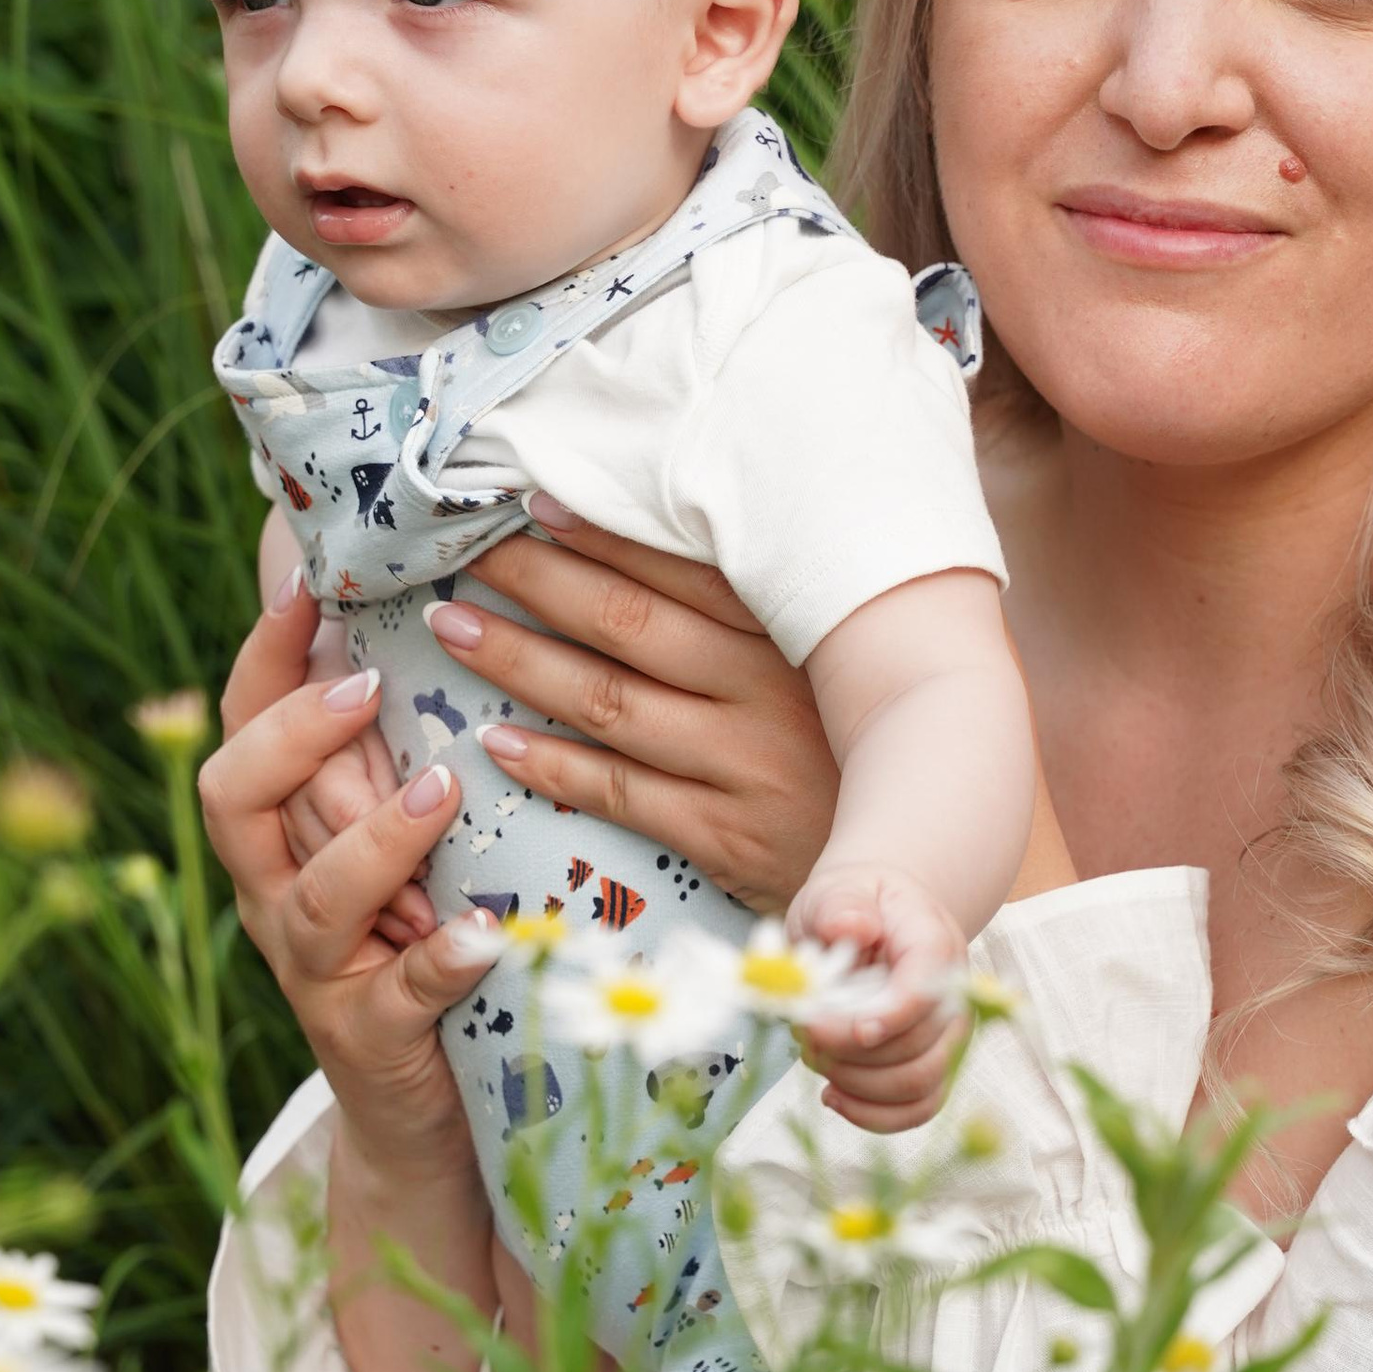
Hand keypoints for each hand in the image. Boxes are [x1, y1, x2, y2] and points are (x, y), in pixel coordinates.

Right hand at [202, 571, 501, 1158]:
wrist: (420, 1108)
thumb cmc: (423, 939)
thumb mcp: (405, 840)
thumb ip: (399, 756)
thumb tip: (434, 625)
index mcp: (277, 834)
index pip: (241, 727)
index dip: (263, 656)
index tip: (306, 583)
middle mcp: (275, 894)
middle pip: (233, 798)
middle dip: (296, 734)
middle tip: (368, 684)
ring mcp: (315, 970)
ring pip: (314, 894)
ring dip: (376, 837)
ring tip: (441, 792)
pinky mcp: (368, 1040)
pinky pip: (396, 997)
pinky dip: (441, 961)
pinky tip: (485, 932)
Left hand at [418, 498, 840, 915]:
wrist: (918, 868)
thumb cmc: (863, 752)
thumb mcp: (839, 668)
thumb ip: (773, 611)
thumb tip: (681, 540)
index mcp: (794, 637)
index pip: (684, 571)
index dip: (603, 535)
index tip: (536, 504)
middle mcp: (767, 693)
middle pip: (629, 626)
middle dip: (538, 582)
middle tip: (467, 552)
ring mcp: (743, 766)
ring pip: (609, 702)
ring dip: (521, 660)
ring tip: (454, 626)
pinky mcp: (725, 835)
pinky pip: (620, 791)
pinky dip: (553, 764)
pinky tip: (495, 738)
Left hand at [787, 863, 967, 1131]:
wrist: (874, 920)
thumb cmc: (853, 906)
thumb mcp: (838, 890)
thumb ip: (842, 906)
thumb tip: (850, 926)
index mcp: (935, 944)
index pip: (928, 988)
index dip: (892, 1015)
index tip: (844, 1028)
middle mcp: (955, 995)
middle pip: (920, 1046)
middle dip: (852, 1052)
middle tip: (804, 1035)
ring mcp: (948, 1036)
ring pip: (920, 1084)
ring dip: (857, 1084)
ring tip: (815, 1059)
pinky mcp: (932, 1067)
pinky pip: (918, 1109)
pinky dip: (873, 1114)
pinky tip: (834, 1096)